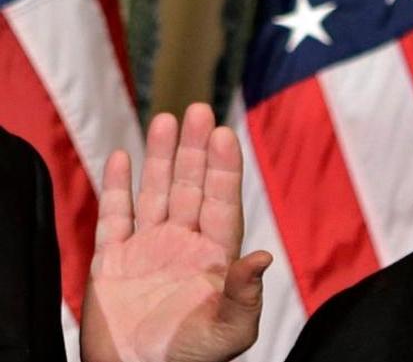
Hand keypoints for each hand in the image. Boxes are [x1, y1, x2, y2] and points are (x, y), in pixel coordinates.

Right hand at [81, 104, 271, 361]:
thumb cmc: (192, 359)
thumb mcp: (231, 331)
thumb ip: (245, 293)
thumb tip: (264, 256)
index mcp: (215, 256)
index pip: (222, 201)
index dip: (223, 168)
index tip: (224, 134)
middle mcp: (183, 244)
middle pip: (190, 186)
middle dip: (194, 149)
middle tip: (198, 109)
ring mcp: (148, 248)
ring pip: (155, 191)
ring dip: (159, 156)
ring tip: (166, 118)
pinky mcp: (113, 260)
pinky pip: (116, 215)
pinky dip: (119, 186)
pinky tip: (124, 156)